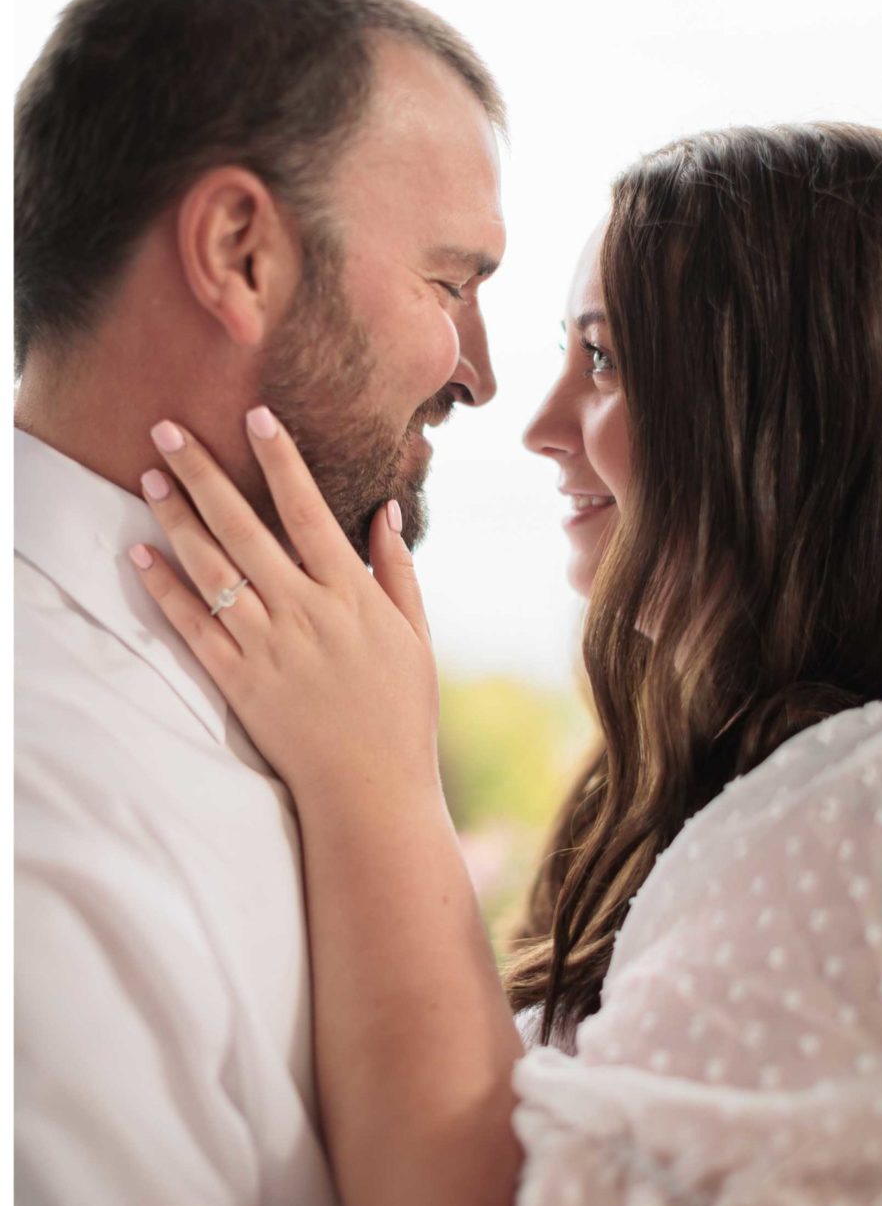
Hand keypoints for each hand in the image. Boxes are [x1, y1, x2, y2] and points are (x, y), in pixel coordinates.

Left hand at [127, 410, 440, 808]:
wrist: (370, 788)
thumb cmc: (401, 711)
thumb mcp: (416, 636)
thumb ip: (396, 570)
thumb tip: (384, 510)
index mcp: (353, 595)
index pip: (309, 511)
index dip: (282, 461)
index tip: (259, 417)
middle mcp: (305, 612)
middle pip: (243, 527)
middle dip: (202, 472)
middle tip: (168, 428)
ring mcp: (267, 646)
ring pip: (211, 569)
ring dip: (175, 518)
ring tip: (148, 476)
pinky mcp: (238, 681)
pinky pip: (192, 626)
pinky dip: (164, 589)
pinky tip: (140, 555)